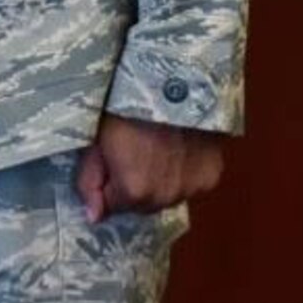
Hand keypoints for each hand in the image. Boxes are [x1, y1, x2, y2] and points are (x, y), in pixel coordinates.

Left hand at [74, 113, 226, 222]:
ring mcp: (192, 188)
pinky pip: (189, 186)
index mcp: (134, 190)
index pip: (112, 208)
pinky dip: (180, 176)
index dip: (104, 187)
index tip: (106, 165)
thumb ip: (90, 180)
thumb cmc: (127, 108)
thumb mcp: (97, 139)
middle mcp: (166, 197)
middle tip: (127, 157)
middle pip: (141, 206)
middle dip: (130, 189)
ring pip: (167, 198)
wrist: (174, 86)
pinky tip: (174, 152)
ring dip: (157, 186)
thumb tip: (93, 216)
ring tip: (152, 152)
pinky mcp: (211, 176)